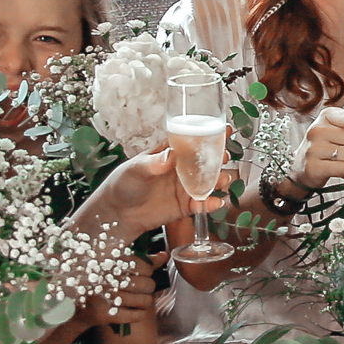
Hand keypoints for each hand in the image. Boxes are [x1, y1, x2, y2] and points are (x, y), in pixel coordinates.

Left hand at [76, 149, 222, 242]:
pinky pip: (203, 204)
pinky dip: (211, 204)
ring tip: (222, 180)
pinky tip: (216, 202)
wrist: (117, 213)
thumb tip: (171, 155)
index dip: (210, 135)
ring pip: (209, 182)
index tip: (225, 129)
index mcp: (171, 154)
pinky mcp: (186, 206)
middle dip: (219, 158)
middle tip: (224, 156)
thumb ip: (154, 162)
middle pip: (207, 161)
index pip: (193, 141)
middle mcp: (182, 169)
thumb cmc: (123, 184)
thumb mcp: (136, 168)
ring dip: (220, 180)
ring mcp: (185, 188)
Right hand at [87, 251, 165, 325]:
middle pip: (147, 284)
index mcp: (109, 262)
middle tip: (141, 289)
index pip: (143, 265)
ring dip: (146, 301)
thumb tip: (164, 255)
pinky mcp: (105, 314)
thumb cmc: (100, 283)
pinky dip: (140, 314)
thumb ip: (142, 261)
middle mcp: (107, 278)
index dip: (148, 271)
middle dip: (148, 288)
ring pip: (145, 301)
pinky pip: (137, 315)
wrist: (73, 307)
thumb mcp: (117, 267)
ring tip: (139, 300)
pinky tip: (135, 310)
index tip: (142, 274)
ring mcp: (106, 297)